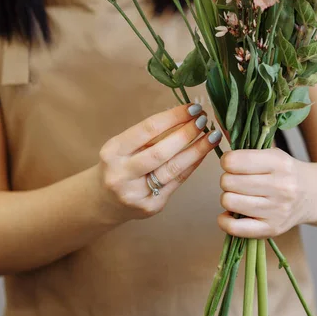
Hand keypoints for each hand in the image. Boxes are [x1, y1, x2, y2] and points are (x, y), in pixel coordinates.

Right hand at [97, 103, 221, 221]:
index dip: (174, 117)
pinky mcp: (151, 207)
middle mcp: (121, 174)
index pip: (148, 129)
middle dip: (187, 134)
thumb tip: (186, 116)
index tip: (194, 108)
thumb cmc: (120, 165)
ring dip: (196, 151)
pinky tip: (203, 154)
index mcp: (113, 152)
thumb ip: (150, 135)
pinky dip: (192, 166)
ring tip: (212, 137)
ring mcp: (136, 193)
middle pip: (161, 151)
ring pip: (173, 169)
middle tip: (205, 120)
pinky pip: (177, 183)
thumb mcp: (124, 147)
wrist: (104, 202)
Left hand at [217, 148, 316, 237]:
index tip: (233, 163)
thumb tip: (215, 132)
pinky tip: (231, 213)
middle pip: (228, 182)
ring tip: (240, 195)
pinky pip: (234, 228)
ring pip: (229, 202)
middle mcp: (281, 187)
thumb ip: (245, 146)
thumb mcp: (272, 153)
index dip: (227, 161)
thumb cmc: (286, 172)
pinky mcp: (272, 229)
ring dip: (229, 197)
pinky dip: (225, 220)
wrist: (313, 195)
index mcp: (279, 163)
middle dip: (228, 180)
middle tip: (238, 181)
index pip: (233, 161)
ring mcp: (277, 210)